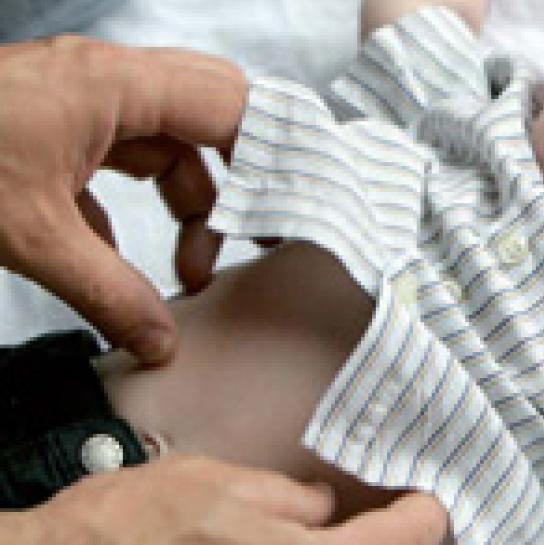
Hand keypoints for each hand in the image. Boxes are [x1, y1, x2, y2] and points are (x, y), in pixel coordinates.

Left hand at [0, 36, 247, 365]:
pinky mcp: (66, 122)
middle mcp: (112, 80)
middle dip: (240, 175)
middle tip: (258, 228)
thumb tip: (162, 344)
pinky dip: (141, 202)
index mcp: (116, 85)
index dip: (275, 154)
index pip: (232, 104)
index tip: (296, 206)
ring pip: (174, 139)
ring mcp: (89, 98)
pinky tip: (120, 256)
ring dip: (191, 199)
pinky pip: (130, 155)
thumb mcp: (32, 236)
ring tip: (191, 265)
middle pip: (215, 111)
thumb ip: (108, 291)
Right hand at [6, 455, 447, 544]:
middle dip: (400, 538)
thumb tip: (323, 506)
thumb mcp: (216, 484)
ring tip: (365, 523)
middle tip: (406, 513)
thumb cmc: (131, 527)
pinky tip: (319, 536)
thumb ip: (285, 498)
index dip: (421, 518)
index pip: (393, 543)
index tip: (429, 500)